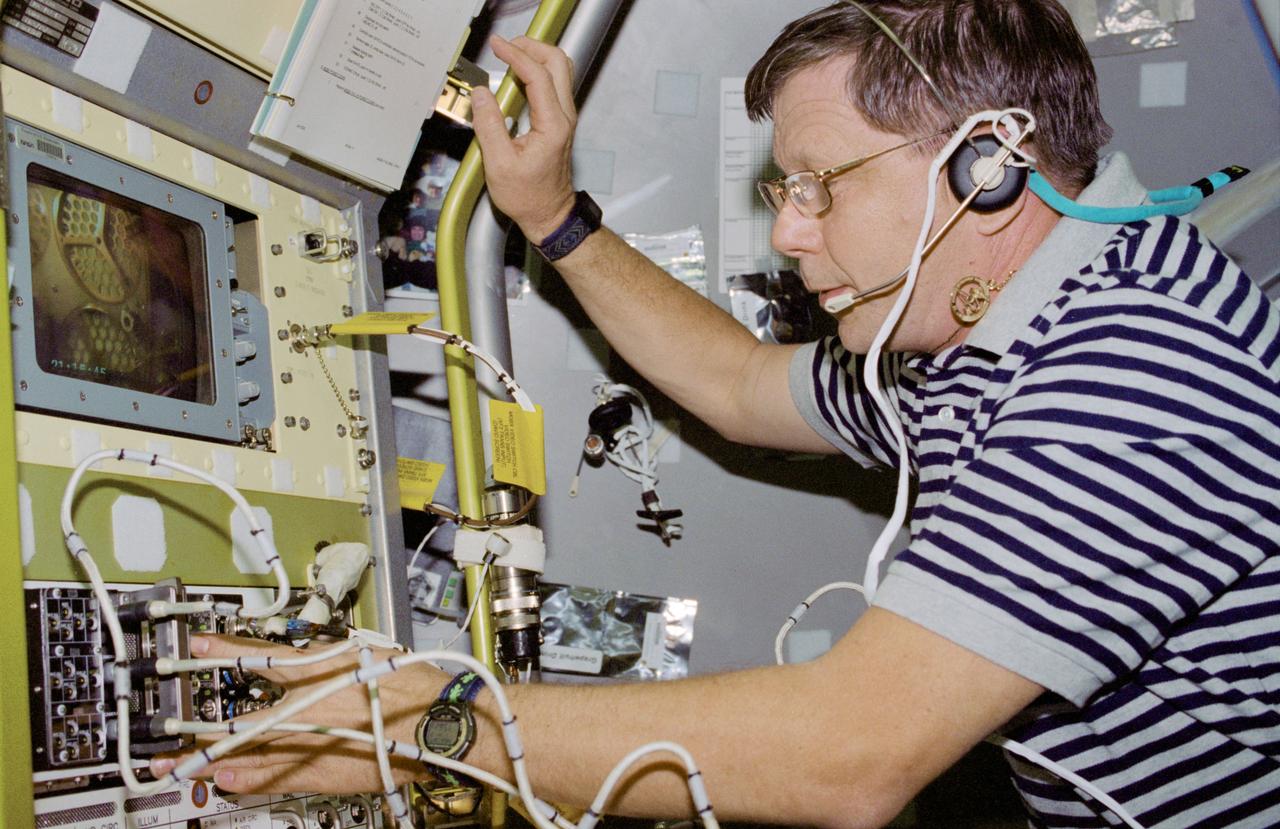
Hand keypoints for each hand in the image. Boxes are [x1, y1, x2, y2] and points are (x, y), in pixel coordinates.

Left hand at [150, 634, 446, 794]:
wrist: (435, 726)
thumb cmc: (405, 688)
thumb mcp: (358, 655)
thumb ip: (314, 660)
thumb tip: (281, 658)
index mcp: (308, 679)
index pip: (256, 659)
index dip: (223, 651)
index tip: (199, 647)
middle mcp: (297, 716)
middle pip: (236, 725)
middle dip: (197, 735)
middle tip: (165, 745)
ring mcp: (304, 748)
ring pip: (246, 757)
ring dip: (210, 762)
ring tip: (180, 768)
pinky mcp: (318, 774)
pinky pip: (270, 779)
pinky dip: (244, 780)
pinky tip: (226, 781)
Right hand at [472, 35, 577, 243]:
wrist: (549, 214)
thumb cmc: (528, 197)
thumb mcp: (498, 164)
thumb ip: (489, 126)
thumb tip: (481, 95)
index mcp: (552, 126)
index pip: (538, 77)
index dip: (516, 56)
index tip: (498, 47)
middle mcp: (564, 118)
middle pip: (558, 63)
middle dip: (532, 48)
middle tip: (506, 47)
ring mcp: (564, 118)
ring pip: (559, 71)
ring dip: (536, 57)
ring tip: (509, 56)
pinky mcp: (558, 121)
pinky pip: (553, 85)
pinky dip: (536, 71)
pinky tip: (516, 76)